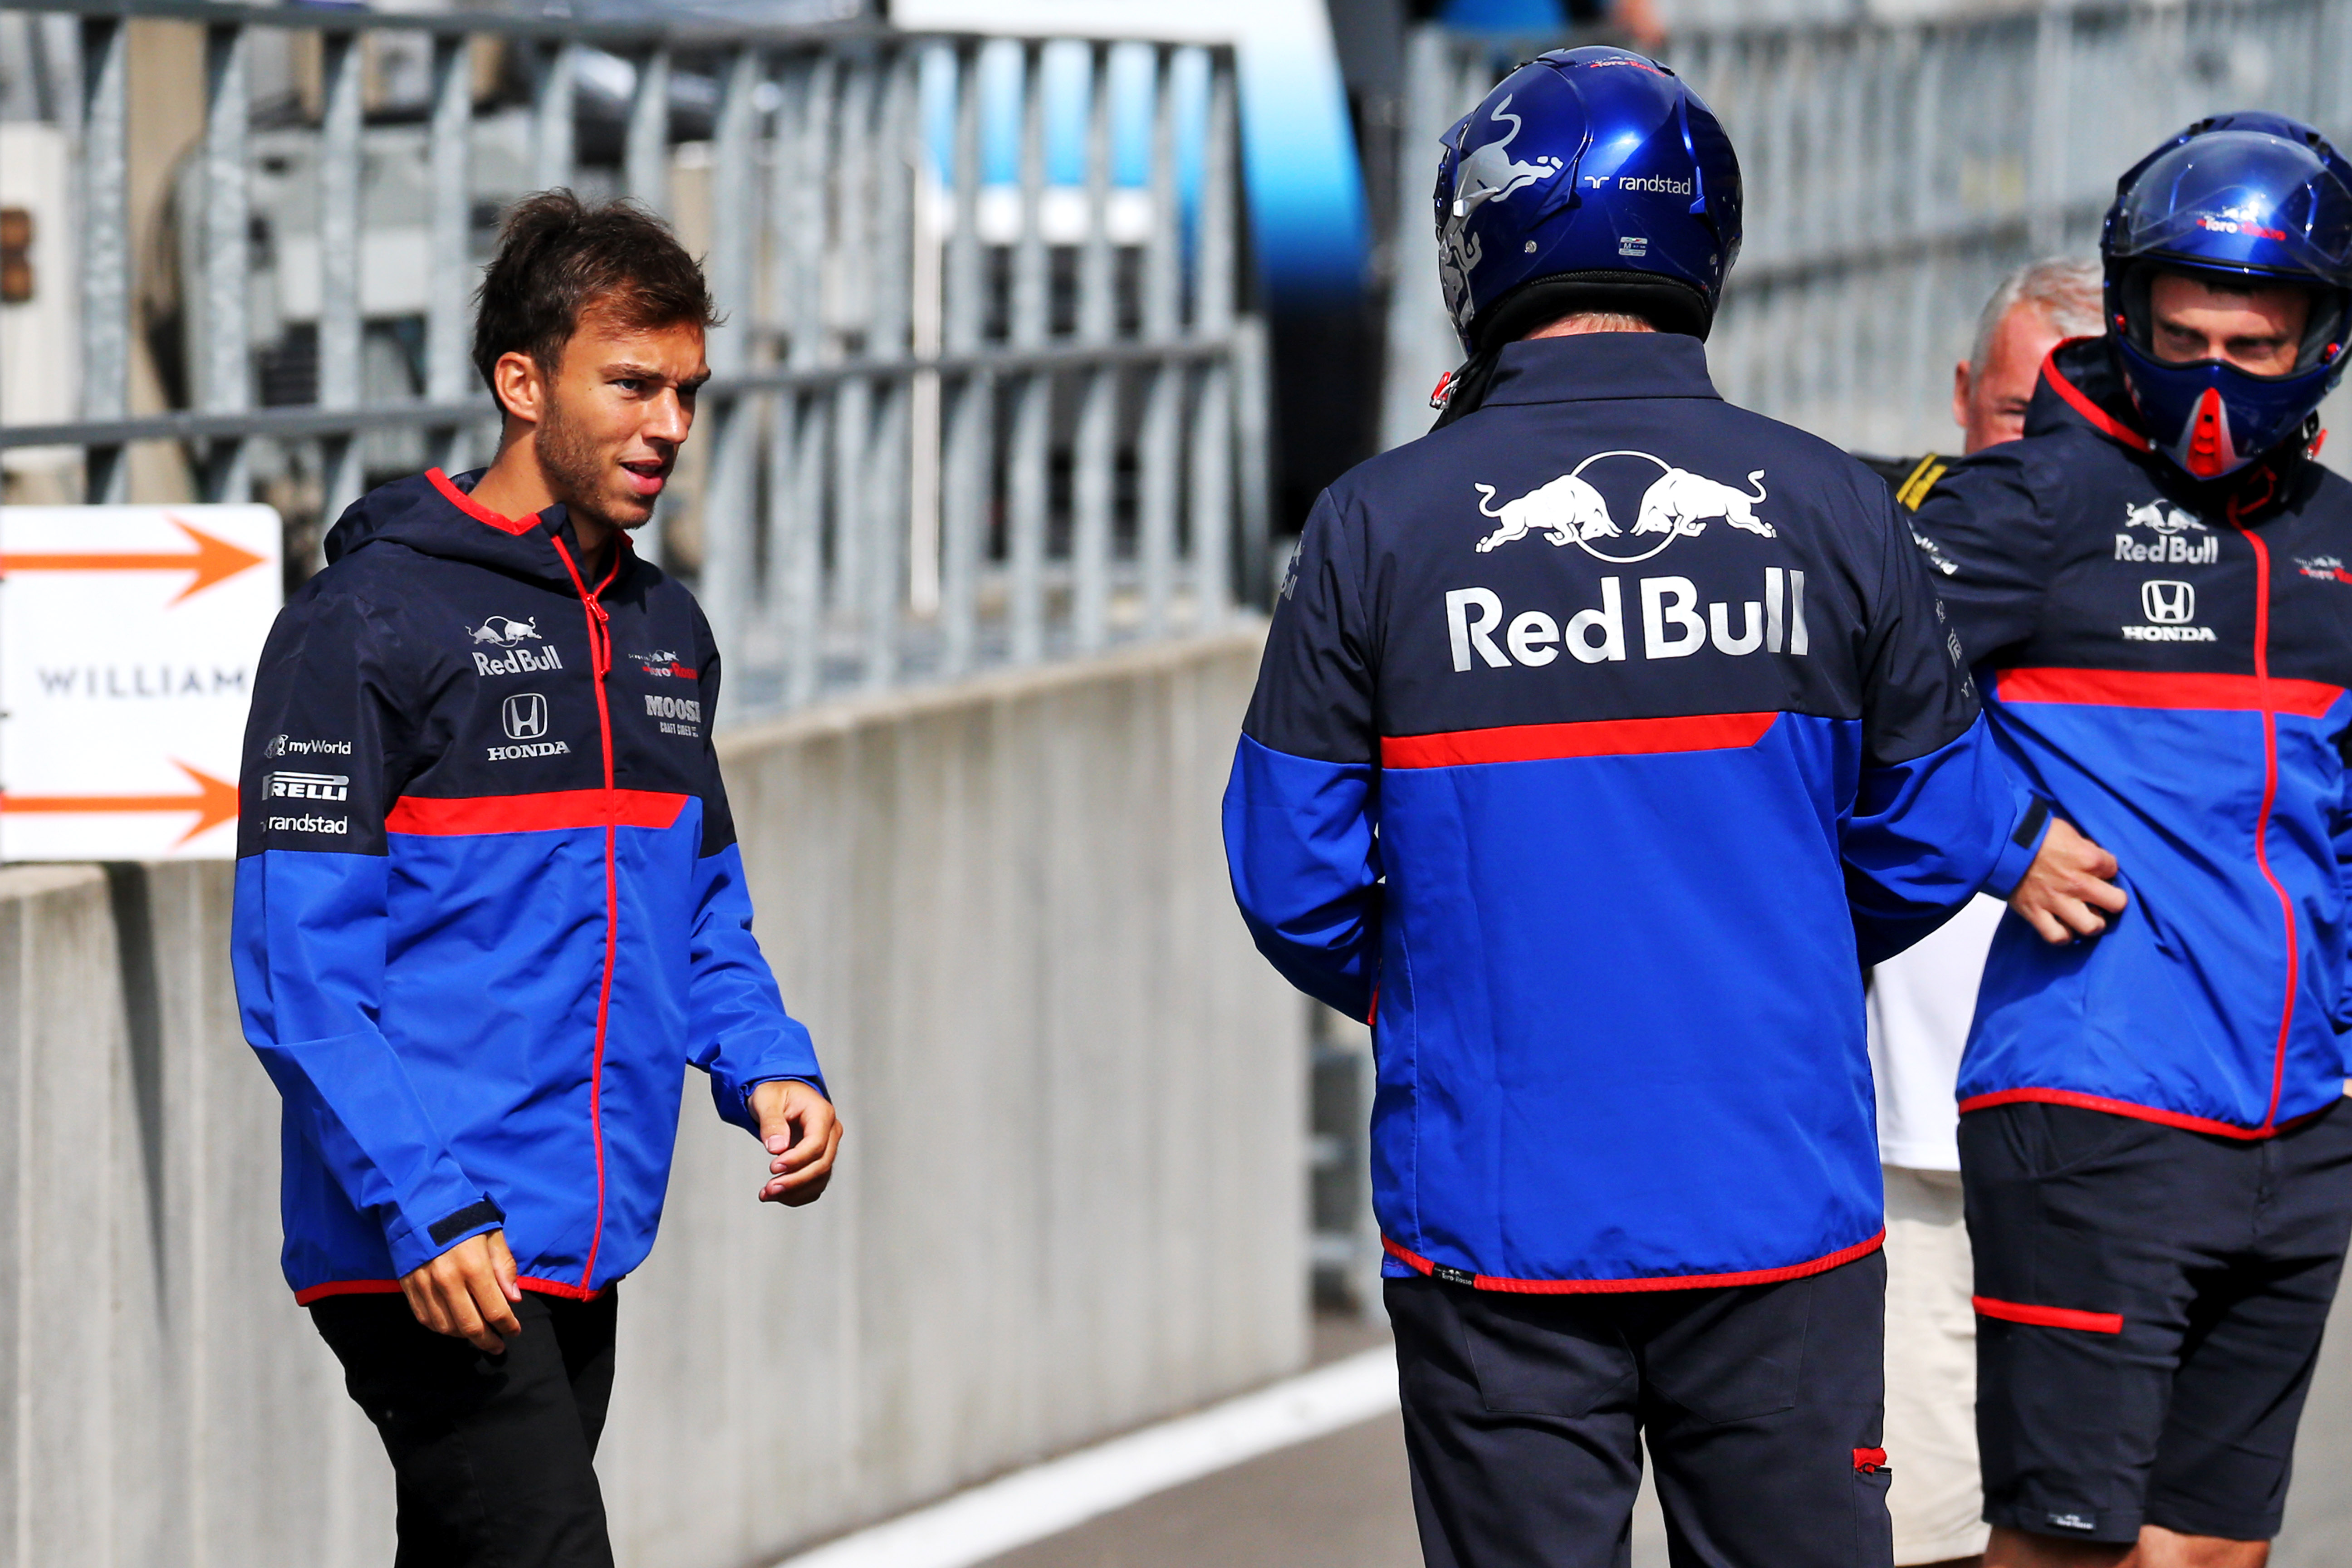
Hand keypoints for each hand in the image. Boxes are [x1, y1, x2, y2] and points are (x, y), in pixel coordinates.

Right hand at [400, 1229, 522, 1352]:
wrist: (418, 1204)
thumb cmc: (462, 1218)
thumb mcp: (492, 1234)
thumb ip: (504, 1266)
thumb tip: (514, 1298)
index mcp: (474, 1267)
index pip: (495, 1309)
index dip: (507, 1326)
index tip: (514, 1331)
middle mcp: (449, 1282)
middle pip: (470, 1326)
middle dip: (487, 1340)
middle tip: (498, 1346)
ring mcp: (426, 1287)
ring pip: (447, 1327)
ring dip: (464, 1336)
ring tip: (477, 1335)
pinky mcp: (409, 1288)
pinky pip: (426, 1319)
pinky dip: (442, 1329)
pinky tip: (453, 1327)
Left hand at [750, 1079, 841, 1205]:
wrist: (781, 1097)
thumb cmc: (774, 1094)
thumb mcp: (766, 1099)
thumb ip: (771, 1122)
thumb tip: (776, 1147)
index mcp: (821, 1113)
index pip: (817, 1143)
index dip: (797, 1159)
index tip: (773, 1168)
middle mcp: (831, 1131)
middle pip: (822, 1163)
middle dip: (796, 1180)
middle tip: (769, 1189)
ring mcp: (828, 1147)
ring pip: (820, 1178)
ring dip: (795, 1191)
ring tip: (767, 1194)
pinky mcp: (819, 1160)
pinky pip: (815, 1183)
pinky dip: (797, 1194)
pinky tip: (777, 1195)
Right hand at [2009, 816, 2126, 943]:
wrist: (1997, 840)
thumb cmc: (2032, 832)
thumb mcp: (2066, 831)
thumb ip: (2085, 848)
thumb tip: (2095, 862)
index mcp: (2087, 858)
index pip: (2113, 869)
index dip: (2106, 869)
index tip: (2095, 868)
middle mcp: (2076, 882)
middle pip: (2116, 903)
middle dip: (2112, 900)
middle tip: (2102, 898)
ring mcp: (2055, 900)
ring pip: (2091, 926)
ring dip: (2092, 922)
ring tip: (2086, 916)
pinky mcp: (2034, 912)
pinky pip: (2056, 936)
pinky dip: (2063, 935)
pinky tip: (2064, 927)